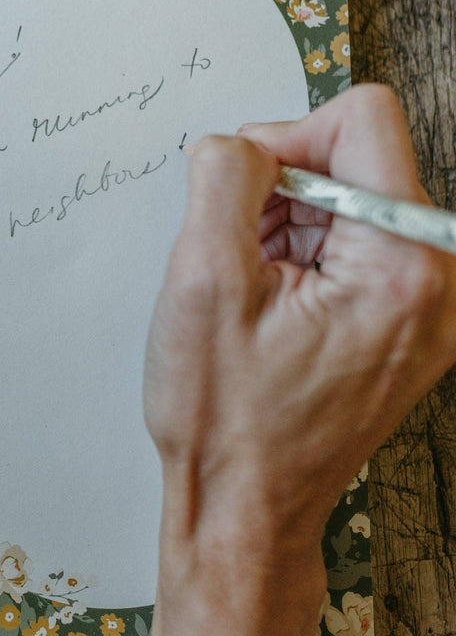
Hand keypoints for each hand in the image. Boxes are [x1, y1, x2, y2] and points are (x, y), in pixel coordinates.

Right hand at [134, 85, 455, 635]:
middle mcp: (434, 281)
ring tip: (249, 293)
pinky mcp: (403, 324)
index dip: (284, 138)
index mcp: (403, 265)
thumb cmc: (227, 422)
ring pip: (350, 201)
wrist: (244, 516)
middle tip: (237, 256)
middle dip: (282, 191)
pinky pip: (352, 246)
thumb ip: (224, 180)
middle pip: (358, 159)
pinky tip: (266, 308)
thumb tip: (238, 142)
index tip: (242, 194)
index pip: (361, 120)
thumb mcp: (203, 282)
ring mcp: (424, 307)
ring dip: (285, 227)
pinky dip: (300, 258)